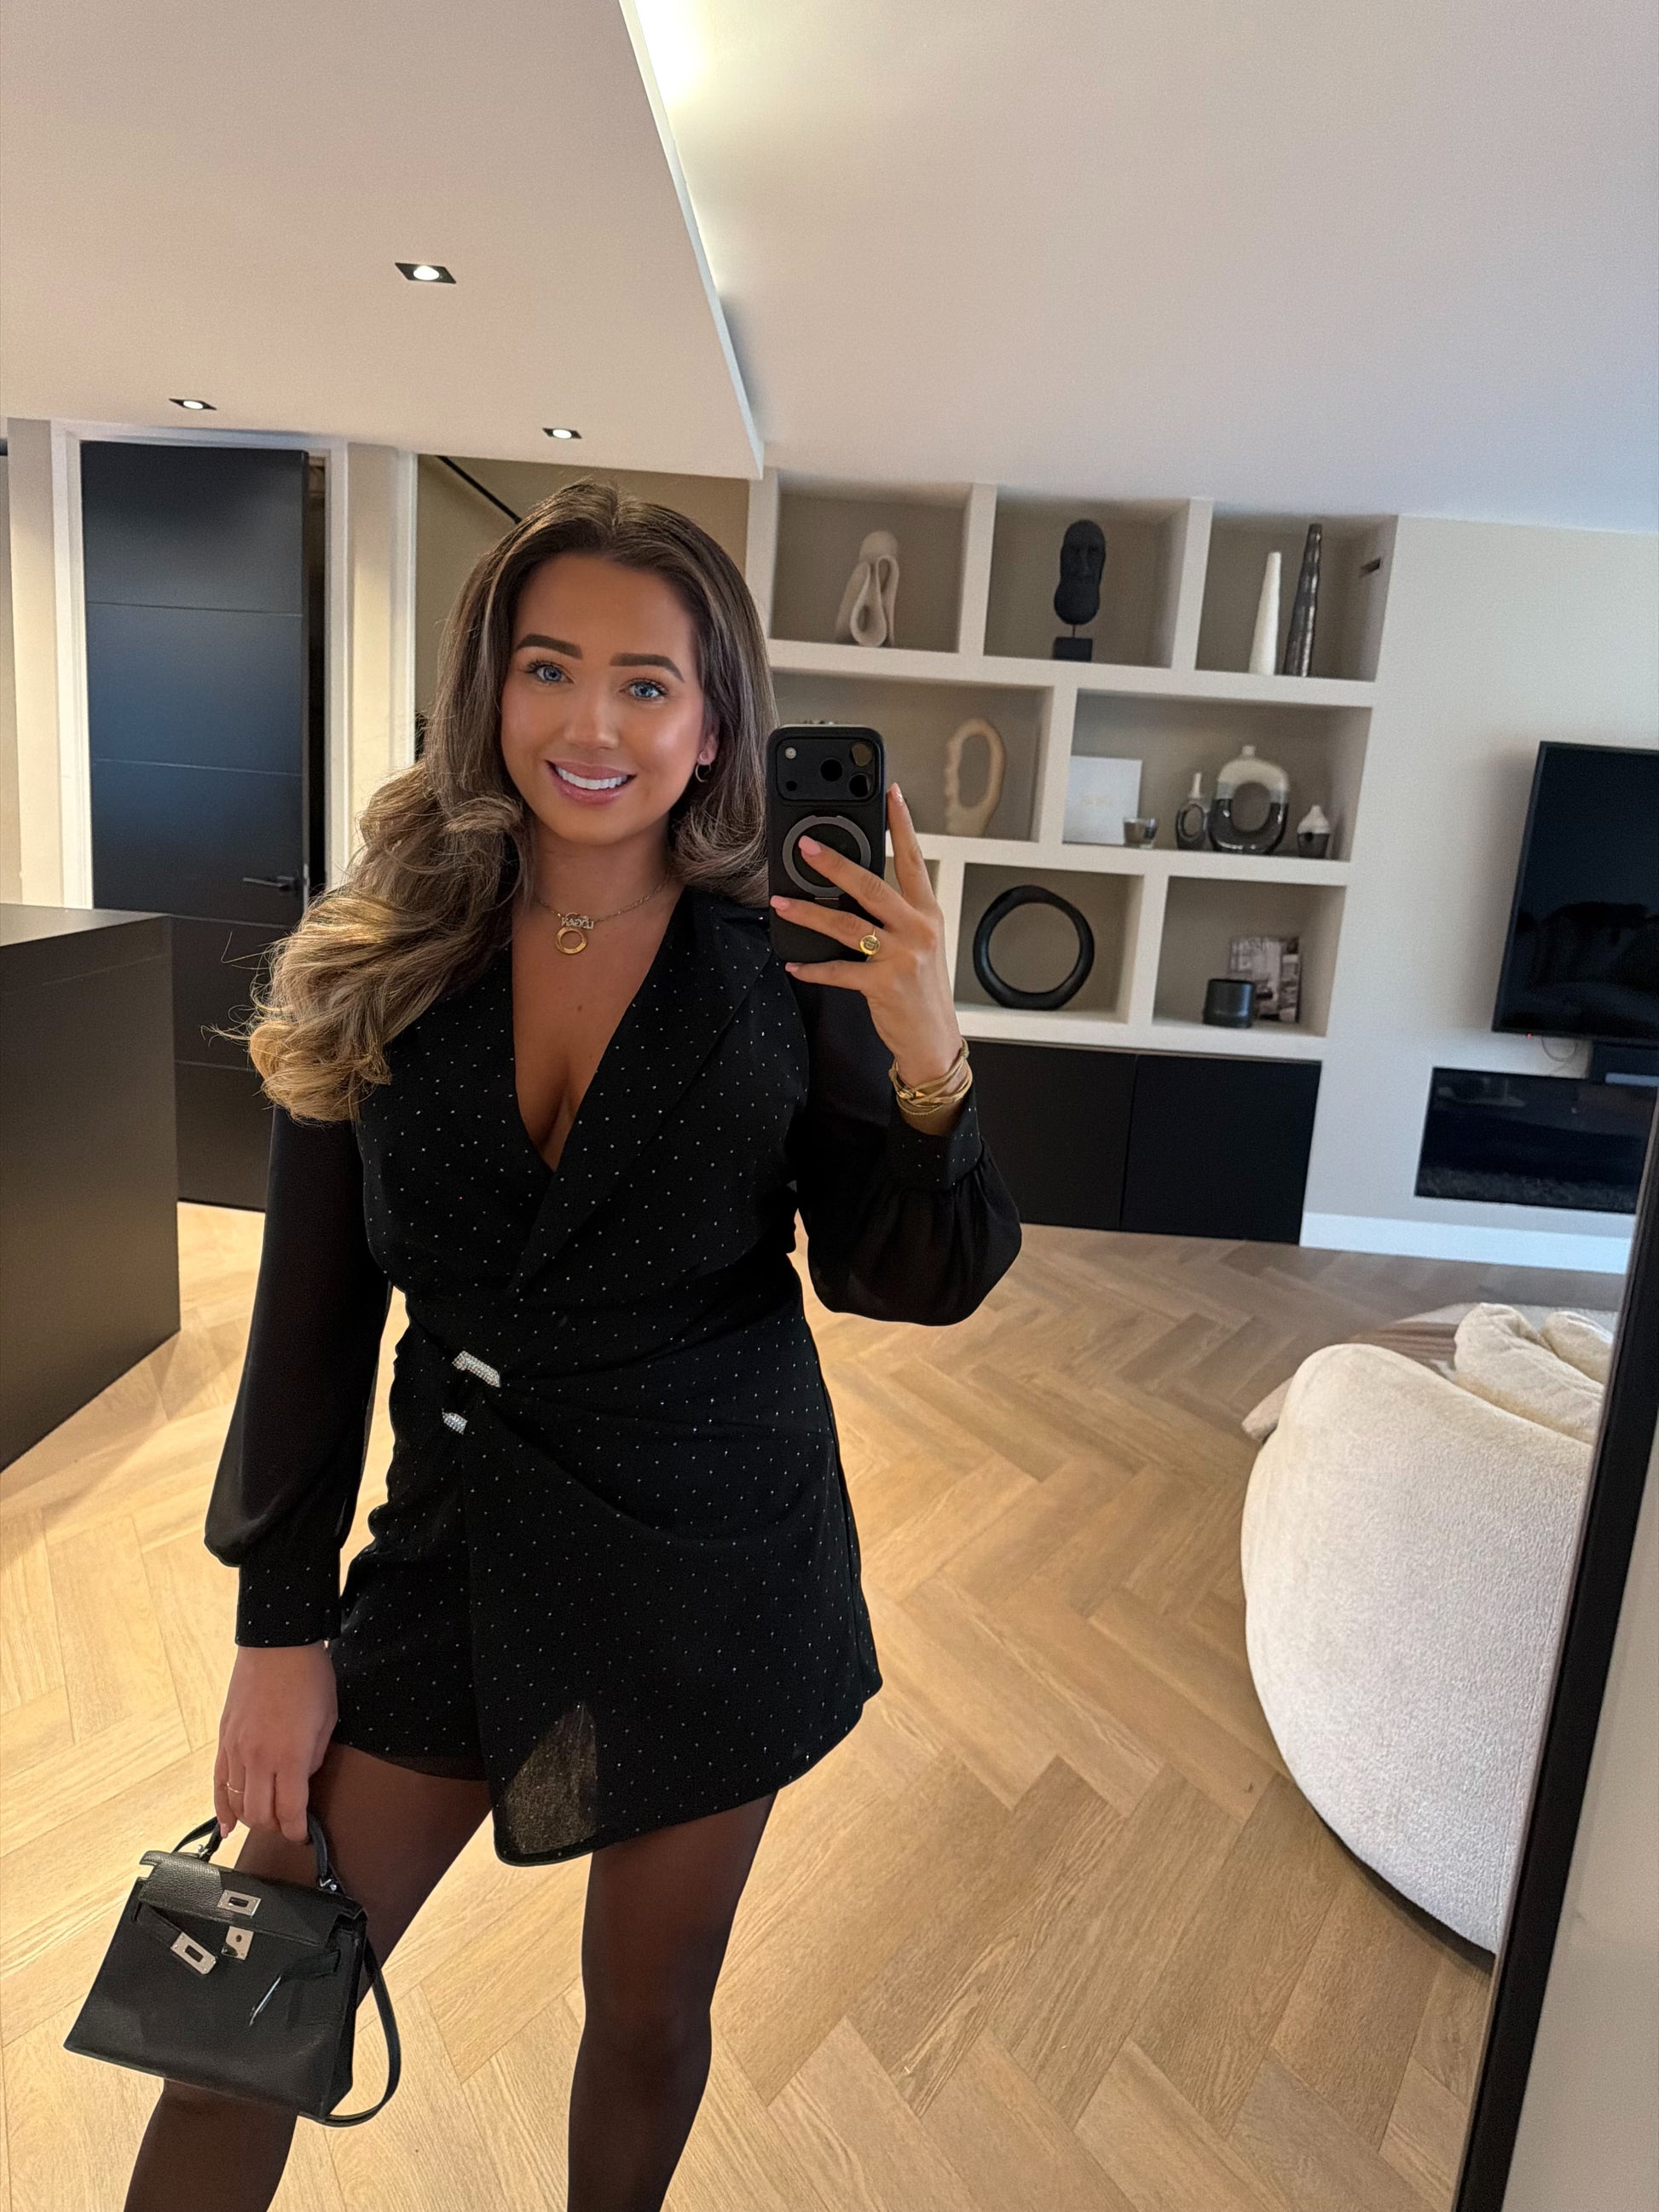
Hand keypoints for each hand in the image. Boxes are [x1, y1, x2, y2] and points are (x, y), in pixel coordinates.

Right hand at [214, 1642, 337, 1844]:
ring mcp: (236, 1750)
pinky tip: (226, 1825)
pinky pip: (218, 1784)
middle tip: (287, 1824)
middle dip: (276, 1827)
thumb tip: (300, 1782)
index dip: (297, 1830)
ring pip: (237, 1804)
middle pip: (260, 1816)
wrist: (277, 1645)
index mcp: (290, 1756)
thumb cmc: (308, 1677)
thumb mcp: (327, 1720)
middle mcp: (259, 1758)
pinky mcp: (223, 1741)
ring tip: (266, 1819)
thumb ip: (313, 1759)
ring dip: (252, 1819)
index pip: (290, 1811)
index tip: (303, 1835)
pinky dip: (222, 1808)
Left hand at [771, 782, 964, 1087]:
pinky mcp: (882, 984)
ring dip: (808, 913)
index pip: (914, 859)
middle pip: (871, 885)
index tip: (890, 795)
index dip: (902, 825)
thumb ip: (895, 913)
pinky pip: (837, 971)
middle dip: (834, 863)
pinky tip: (793, 964)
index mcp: (927, 913)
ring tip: (781, 902)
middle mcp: (917, 929)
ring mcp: (900, 956)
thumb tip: (853, 886)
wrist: (933, 1037)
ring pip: (846, 925)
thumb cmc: (922, 988)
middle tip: (805, 846)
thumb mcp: (920, 942)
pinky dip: (812, 968)